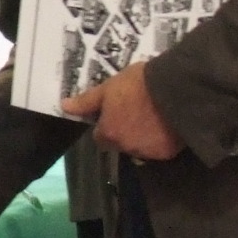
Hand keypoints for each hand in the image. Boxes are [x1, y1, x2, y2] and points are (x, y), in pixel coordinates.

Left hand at [65, 62, 181, 160]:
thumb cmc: (137, 84)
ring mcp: (147, 152)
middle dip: (125, 132)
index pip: (100, 137)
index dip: (107, 125)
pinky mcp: (166, 153)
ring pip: (140, 148)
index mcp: (108, 133)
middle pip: (120, 144)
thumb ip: (86, 101)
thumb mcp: (108, 87)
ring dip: (143, 137)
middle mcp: (125, 147)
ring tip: (154, 117)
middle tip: (137, 112)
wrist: (174, 89)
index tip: (116, 113)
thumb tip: (64, 106)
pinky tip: (167, 124)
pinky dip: (161, 140)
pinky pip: (160, 149)